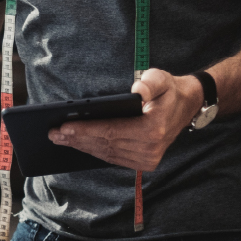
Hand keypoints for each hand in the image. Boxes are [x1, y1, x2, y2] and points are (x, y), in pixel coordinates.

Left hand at [47, 68, 203, 170]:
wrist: (187, 106)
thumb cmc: (169, 90)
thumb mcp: (161, 78)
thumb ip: (150, 83)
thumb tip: (137, 91)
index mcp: (153, 129)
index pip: (111, 131)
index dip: (85, 129)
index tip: (63, 126)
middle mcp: (150, 148)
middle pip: (105, 145)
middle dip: (76, 139)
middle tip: (52, 133)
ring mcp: (148, 158)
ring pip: (106, 154)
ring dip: (82, 147)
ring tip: (59, 139)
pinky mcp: (145, 162)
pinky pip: (113, 158)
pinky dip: (94, 151)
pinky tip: (77, 144)